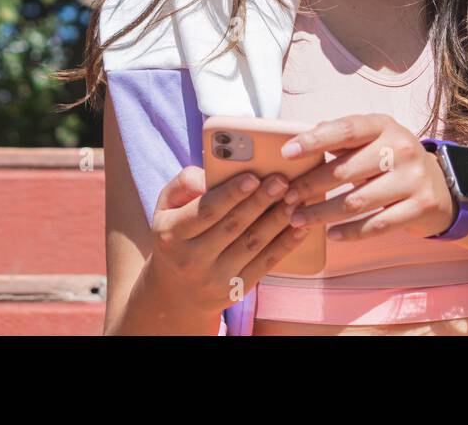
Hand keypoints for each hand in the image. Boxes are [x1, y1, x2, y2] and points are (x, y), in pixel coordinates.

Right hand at [147, 166, 309, 311]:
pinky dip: (285, 245)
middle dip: (260, 201)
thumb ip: (185, 184)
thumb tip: (210, 176)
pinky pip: (264, 265)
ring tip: (295, 199)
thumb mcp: (167, 207)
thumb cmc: (176, 234)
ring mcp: (214, 278)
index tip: (253, 177)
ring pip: (252, 244)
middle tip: (282, 181)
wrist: (175, 291)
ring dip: (277, 220)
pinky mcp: (235, 291)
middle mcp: (191, 259)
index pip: (205, 211)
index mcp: (171, 234)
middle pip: (233, 226)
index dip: (231, 194)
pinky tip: (300, 227)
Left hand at [278, 114, 458, 240]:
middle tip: (287, 198)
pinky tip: (331, 235)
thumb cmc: (393, 161)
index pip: (346, 129)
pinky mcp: (420, 206)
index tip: (287, 152)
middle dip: (310, 186)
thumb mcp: (373, 140)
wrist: (441, 187)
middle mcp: (402, 148)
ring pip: (356, 202)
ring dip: (321, 213)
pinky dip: (350, 232)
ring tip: (298, 219)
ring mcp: (413, 178)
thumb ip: (341, 138)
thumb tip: (302, 135)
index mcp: (385, 126)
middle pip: (345, 170)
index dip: (315, 140)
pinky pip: (376, 225)